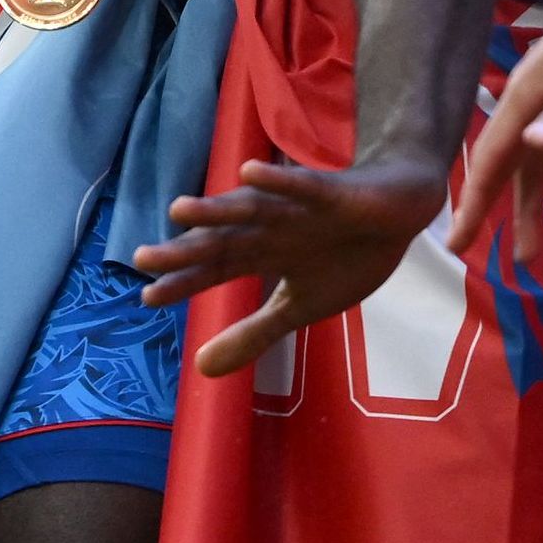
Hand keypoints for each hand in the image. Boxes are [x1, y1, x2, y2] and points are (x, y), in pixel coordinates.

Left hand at [134, 157, 447, 379]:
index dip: (183, 282)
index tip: (147, 299)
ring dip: (218, 209)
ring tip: (179, 210)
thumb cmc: (346, 254)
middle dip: (186, 251)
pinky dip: (278, 181)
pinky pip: (301, 186)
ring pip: (251, 209)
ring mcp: (297, 209)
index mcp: (262, 256)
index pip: (214, 270)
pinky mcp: (330, 193)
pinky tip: (250, 172)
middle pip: (223, 240)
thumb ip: (253, 334)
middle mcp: (270, 229)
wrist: (401, 213)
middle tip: (141, 258)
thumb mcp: (299, 307)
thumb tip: (200, 370)